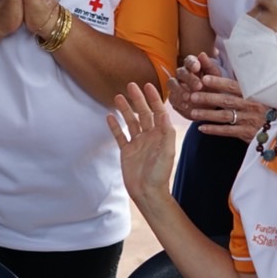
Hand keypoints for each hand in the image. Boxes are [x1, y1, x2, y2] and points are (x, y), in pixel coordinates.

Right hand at [107, 81, 175, 207]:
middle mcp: (149, 136)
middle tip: (131, 85)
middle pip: (142, 113)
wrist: (148, 192)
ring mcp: (137, 143)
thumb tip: (163, 114)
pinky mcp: (127, 151)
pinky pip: (119, 135)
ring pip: (130, 121)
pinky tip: (109, 116)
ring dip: (124, 109)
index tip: (147, 86)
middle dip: (137, 99)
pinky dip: (114, 126)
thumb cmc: (160, 174)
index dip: (153, 99)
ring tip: (118, 97)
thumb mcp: (167, 152)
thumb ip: (166, 133)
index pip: (157, 112)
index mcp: (160, 135)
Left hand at [168, 58, 261, 141]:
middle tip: (192, 95)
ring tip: (192, 112)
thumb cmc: (266, 104)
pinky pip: (228, 131)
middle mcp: (251, 105)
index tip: (204, 78)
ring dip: (207, 114)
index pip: (233, 86)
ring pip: (224, 116)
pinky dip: (214, 130)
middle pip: (226, 101)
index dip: (218, 82)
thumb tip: (234, 62)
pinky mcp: (247, 133)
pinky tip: (201, 128)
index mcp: (253, 93)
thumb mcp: (260, 91)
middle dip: (208, 98)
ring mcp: (249, 120)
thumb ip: (246, 81)